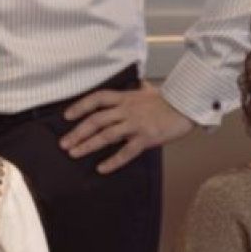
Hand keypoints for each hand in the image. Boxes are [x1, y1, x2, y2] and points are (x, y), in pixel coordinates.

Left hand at [60, 82, 195, 174]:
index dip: (80, 106)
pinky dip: (113, 161)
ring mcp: (136, 124)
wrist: (187, 107)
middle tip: (64, 143)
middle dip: (78, 132)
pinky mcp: (146, 138)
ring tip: (74, 153)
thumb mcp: (148, 90)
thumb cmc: (169, 100)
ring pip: (106, 135)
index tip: (67, 116)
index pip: (97, 99)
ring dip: (88, 145)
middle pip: (96, 120)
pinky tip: (102, 168)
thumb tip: (136, 83)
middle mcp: (127, 110)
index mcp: (126, 98)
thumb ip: (138, 89)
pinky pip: (126, 152)